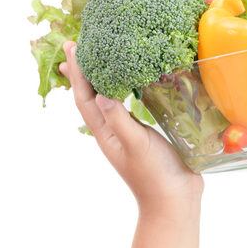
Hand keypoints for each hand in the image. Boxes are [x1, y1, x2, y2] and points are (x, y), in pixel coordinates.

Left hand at [61, 41, 202, 207]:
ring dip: (96, 79)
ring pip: (105, 99)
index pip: (85, 97)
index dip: (78, 72)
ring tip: (91, 60)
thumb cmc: (155, 175)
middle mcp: (111, 130)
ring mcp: (125, 133)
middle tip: (73, 45)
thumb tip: (101, 95)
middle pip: (89, 96)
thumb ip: (120, 120)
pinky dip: (119, 89)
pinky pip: (124, 105)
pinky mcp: (141, 135)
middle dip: (80, 71)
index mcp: (106, 132)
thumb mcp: (136, 145)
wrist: (174, 202)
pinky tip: (127, 83)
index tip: (72, 48)